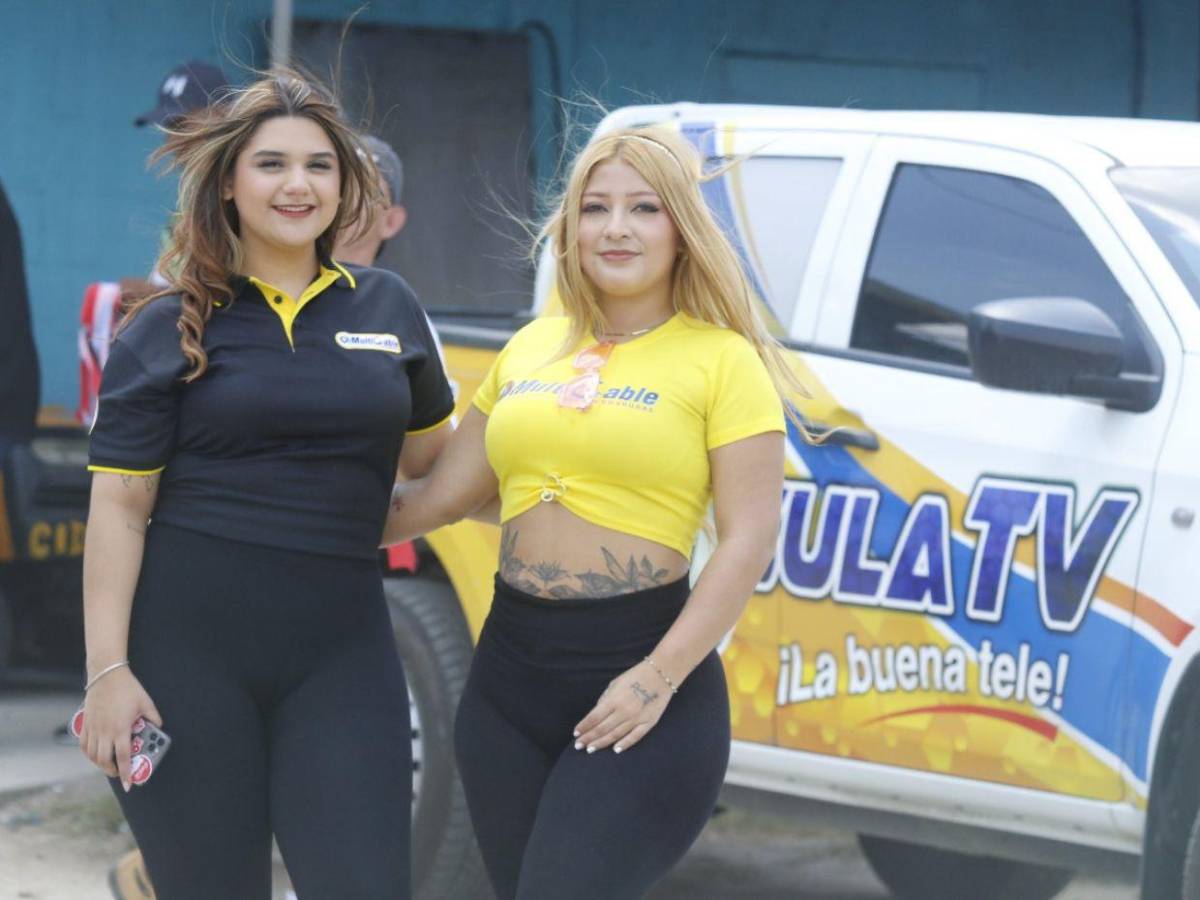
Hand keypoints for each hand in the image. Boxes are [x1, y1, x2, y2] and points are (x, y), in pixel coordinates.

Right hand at [79, 668, 162, 791]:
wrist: (106, 675)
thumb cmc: (128, 688)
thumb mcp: (146, 702)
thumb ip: (153, 717)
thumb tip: (159, 726)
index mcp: (121, 729)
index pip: (123, 757)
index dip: (126, 773)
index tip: (129, 784)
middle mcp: (105, 732)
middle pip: (105, 761)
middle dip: (113, 771)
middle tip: (121, 774)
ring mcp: (93, 728)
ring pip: (93, 755)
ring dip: (100, 764)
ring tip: (109, 765)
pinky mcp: (85, 724)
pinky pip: (84, 745)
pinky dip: (89, 754)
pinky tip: (95, 755)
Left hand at [573, 661, 671, 754]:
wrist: (661, 674)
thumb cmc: (635, 676)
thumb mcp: (615, 683)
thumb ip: (605, 699)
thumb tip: (596, 714)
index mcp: (614, 699)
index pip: (594, 717)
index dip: (584, 726)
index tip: (576, 733)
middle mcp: (624, 711)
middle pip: (602, 729)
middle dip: (588, 738)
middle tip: (578, 746)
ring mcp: (637, 718)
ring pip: (616, 735)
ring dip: (601, 743)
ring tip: (590, 749)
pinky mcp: (649, 722)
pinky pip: (635, 737)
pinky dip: (625, 744)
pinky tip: (615, 750)